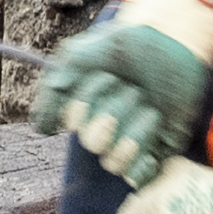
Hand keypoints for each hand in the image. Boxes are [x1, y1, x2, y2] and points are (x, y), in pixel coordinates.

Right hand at [32, 0, 212, 184]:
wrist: (170, 38)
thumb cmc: (124, 44)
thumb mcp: (77, 58)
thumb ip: (53, 91)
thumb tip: (41, 129)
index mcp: (83, 109)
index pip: (74, 122)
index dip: (87, 103)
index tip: (106, 75)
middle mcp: (104, 126)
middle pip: (93, 142)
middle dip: (112, 113)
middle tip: (131, 88)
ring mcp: (131, 138)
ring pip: (114, 161)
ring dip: (133, 133)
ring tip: (150, 108)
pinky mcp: (159, 146)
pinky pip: (140, 175)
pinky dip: (139, 169)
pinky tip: (149, 148)